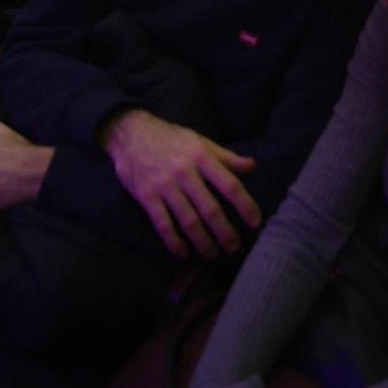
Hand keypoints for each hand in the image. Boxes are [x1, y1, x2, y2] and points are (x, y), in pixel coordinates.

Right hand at [102, 110, 259, 259]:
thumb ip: (226, 156)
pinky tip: (183, 253)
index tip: (256, 222)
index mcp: (201, 156)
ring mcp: (164, 185)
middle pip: (209, 208)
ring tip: (212, 254)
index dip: (244, 205)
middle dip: (224, 231)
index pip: (229, 184)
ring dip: (202, 241)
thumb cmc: (171, 138)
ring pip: (188, 220)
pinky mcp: (146, 196)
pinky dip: (173, 242)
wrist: (132, 133)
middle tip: (234, 248)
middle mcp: (185, 172)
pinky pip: (163, 224)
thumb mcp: (200, 141)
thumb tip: (252, 165)